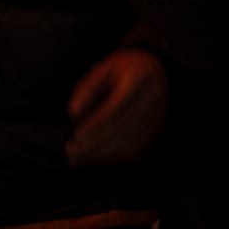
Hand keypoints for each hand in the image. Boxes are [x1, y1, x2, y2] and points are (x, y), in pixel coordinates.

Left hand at [65, 48, 168, 166]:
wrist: (155, 70)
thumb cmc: (126, 68)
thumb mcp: (104, 69)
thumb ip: (87, 88)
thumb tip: (74, 113)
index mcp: (140, 78)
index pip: (118, 107)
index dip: (96, 124)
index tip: (77, 134)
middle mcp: (153, 99)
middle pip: (122, 129)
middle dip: (95, 143)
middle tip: (72, 150)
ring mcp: (157, 117)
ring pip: (128, 144)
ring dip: (101, 155)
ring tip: (78, 157)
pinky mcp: (156, 131)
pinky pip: (134, 152)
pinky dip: (113, 159)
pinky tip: (95, 158)